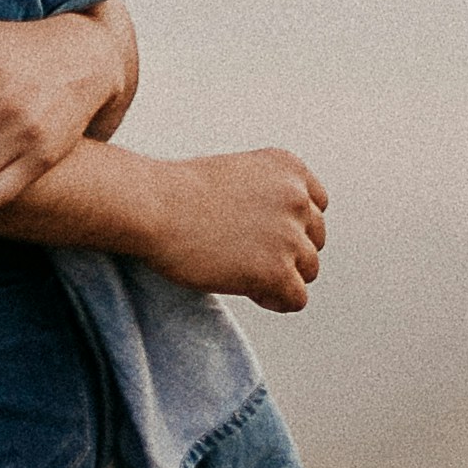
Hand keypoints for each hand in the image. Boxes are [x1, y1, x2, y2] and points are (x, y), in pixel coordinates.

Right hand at [144, 148, 329, 313]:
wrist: (151, 207)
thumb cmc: (175, 193)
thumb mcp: (235, 175)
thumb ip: (266, 196)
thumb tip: (278, 236)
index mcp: (289, 168)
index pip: (316, 206)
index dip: (289, 226)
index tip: (259, 234)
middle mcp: (297, 198)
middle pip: (314, 241)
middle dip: (286, 252)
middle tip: (244, 256)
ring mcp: (290, 235)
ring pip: (308, 270)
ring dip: (279, 276)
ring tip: (240, 271)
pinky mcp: (277, 271)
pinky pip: (297, 299)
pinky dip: (274, 299)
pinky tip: (245, 289)